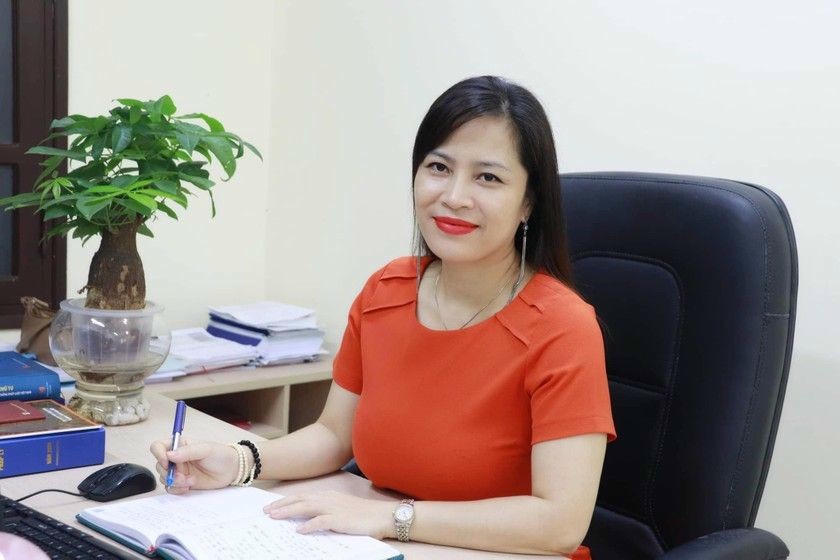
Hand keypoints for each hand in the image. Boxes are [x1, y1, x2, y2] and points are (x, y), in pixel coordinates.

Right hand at [149, 438, 238, 493]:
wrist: (231, 470)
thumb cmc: (220, 455)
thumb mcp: (206, 449)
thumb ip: (188, 451)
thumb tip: (169, 455)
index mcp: (180, 445)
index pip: (158, 447)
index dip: (159, 454)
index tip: (167, 462)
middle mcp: (176, 458)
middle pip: (159, 465)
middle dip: (169, 473)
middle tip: (182, 476)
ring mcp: (178, 471)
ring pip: (164, 478)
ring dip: (174, 482)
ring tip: (190, 481)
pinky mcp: (182, 483)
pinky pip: (171, 488)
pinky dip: (177, 489)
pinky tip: (188, 487)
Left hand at [263, 491, 395, 539]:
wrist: (383, 515)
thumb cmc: (365, 514)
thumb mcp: (342, 509)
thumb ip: (326, 511)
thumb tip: (308, 520)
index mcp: (329, 495)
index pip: (302, 496)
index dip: (286, 501)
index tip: (272, 506)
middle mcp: (328, 499)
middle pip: (299, 500)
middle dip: (281, 505)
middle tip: (265, 512)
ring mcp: (334, 508)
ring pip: (305, 508)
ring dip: (288, 512)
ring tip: (274, 517)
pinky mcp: (340, 520)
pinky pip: (320, 522)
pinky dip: (308, 526)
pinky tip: (299, 531)